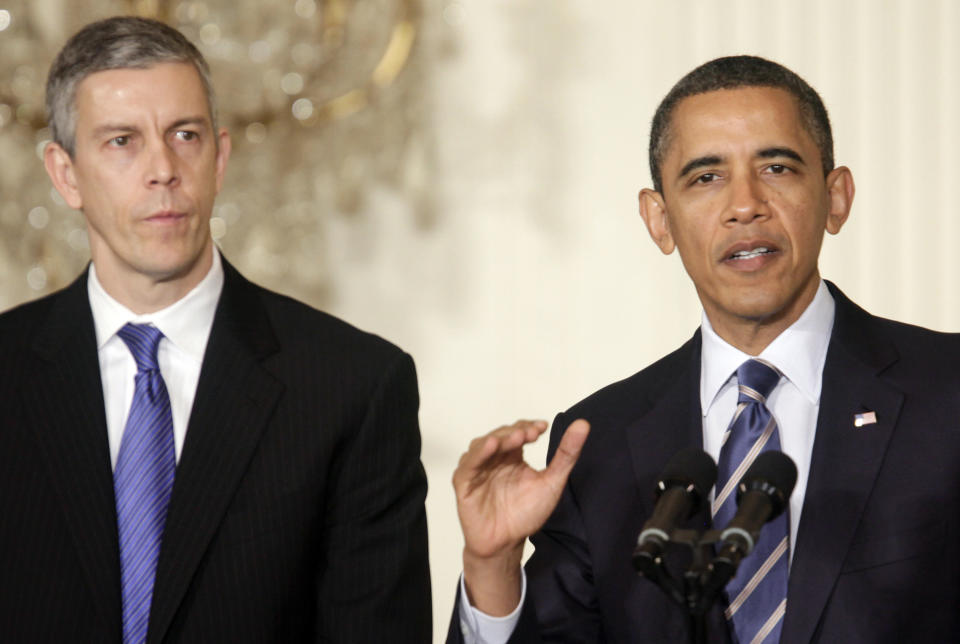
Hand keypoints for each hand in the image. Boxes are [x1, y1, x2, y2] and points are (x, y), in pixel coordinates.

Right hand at [453, 418, 589, 614]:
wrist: (506, 544)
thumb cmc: (525, 513)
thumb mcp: (551, 481)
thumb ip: (566, 455)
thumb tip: (583, 425)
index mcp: (511, 454)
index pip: (517, 431)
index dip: (528, 426)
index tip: (543, 427)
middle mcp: (492, 458)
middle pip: (501, 436)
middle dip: (515, 432)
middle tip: (530, 433)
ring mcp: (476, 469)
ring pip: (483, 445)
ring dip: (499, 439)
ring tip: (515, 437)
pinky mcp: (464, 483)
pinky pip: (468, 465)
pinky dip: (479, 454)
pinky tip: (492, 447)